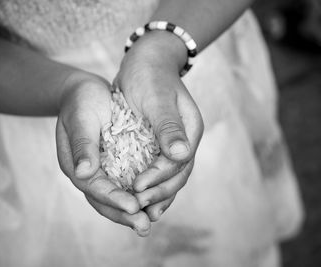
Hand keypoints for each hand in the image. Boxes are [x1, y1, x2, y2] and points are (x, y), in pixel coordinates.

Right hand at [56, 71, 151, 235]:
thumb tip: (84, 173)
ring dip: (132, 212)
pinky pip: (124, 186)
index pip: (94, 187)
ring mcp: (99, 172)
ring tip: (151, 222)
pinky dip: (137, 196)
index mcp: (74, 164)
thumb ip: (83, 144)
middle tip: (145, 226)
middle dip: (124, 215)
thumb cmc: (81, 100)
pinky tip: (153, 203)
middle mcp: (85, 173)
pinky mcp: (112, 167)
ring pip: (114, 198)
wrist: (84, 91)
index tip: (134, 207)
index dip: (114, 199)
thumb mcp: (81, 117)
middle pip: (104, 201)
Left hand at [115, 31, 203, 221]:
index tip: (137, 188)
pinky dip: (151, 186)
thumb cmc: (149, 75)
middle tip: (136, 206)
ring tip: (140, 215)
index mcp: (190, 130)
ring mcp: (173, 145)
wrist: (146, 61)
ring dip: (157, 197)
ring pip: (170, 178)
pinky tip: (138, 199)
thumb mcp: (156, 96)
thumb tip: (181, 154)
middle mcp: (185, 141)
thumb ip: (168, 125)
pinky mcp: (159, 146)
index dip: (158, 177)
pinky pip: (158, 171)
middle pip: (177, 175)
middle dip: (158, 193)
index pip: (177, 162)